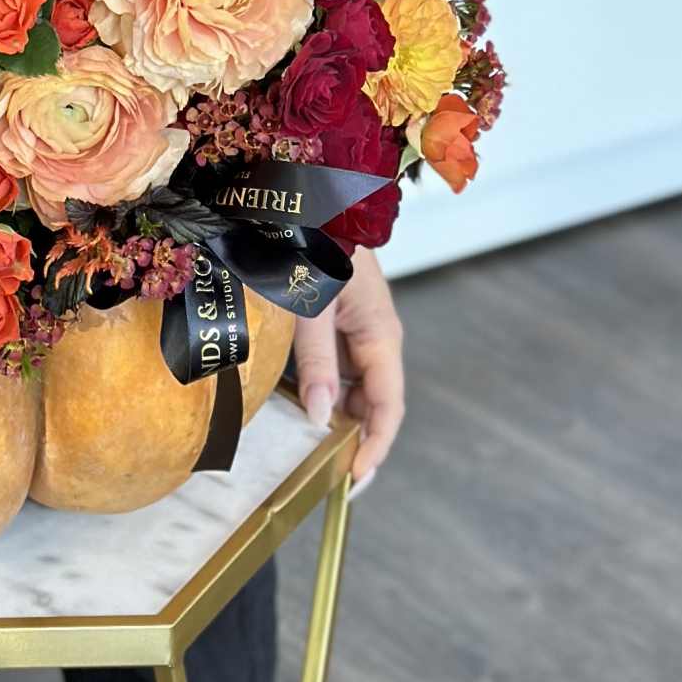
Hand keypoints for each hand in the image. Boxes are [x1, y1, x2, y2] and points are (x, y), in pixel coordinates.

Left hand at [289, 246, 404, 490]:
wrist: (311, 200)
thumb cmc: (315, 243)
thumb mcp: (312, 306)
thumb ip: (316, 361)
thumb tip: (320, 417)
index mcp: (382, 336)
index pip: (387, 408)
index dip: (374, 448)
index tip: (353, 481)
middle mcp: (376, 337)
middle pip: (371, 403)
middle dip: (352, 438)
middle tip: (321, 472)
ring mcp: (358, 328)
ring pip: (352, 386)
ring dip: (334, 414)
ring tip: (305, 444)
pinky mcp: (338, 319)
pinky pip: (335, 365)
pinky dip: (319, 387)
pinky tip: (293, 401)